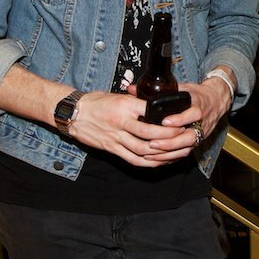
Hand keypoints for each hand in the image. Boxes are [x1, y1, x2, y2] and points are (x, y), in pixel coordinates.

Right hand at [67, 92, 192, 166]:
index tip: (181, 120)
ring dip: (162, 153)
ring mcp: (116, 138)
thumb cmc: (97, 102)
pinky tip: (160, 162)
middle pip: (149, 134)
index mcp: (124, 105)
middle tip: (184, 136)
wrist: (74, 113)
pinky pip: (133, 159)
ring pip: (143, 149)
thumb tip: (156, 105)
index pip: (150, 111)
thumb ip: (136, 102)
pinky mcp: (112, 149)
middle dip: (170, 137)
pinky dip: (149, 162)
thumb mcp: (118, 96)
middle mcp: (121, 122)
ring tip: (178, 151)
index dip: (167, 119)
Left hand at [129, 77, 232, 160]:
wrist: (217, 101)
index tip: (164, 122)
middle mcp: (201, 122)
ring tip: (152, 154)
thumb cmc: (198, 94)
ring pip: (187, 147)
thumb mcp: (183, 87)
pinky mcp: (198, 142)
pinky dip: (172, 157)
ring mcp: (200, 134)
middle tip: (153, 143)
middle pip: (189, 137)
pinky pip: (186, 152)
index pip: (193, 114)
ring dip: (169, 152)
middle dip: (170, 142)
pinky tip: (159, 158)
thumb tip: (132, 89)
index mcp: (198, 106)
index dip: (179, 119)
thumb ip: (160, 89)